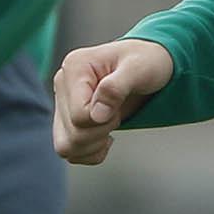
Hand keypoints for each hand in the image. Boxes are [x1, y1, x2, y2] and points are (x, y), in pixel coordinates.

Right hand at [52, 38, 173, 164]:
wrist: (150, 64)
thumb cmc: (146, 61)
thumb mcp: (139, 68)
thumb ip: (116, 87)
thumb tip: (97, 114)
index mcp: (74, 67)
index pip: (78, 115)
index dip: (104, 119)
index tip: (118, 104)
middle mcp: (63, 84)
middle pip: (71, 135)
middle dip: (101, 132)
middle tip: (117, 113)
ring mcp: (64, 103)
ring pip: (65, 147)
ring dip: (93, 145)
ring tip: (110, 126)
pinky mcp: (68, 119)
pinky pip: (70, 151)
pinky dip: (91, 152)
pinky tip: (105, 137)